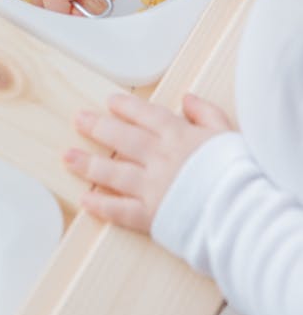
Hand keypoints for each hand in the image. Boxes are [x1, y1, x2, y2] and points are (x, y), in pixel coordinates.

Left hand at [64, 93, 232, 232]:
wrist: (246, 212)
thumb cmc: (242, 174)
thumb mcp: (229, 135)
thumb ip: (207, 114)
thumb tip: (187, 99)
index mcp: (180, 137)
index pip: (146, 115)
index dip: (126, 107)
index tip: (110, 101)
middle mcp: (160, 158)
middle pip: (121, 138)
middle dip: (97, 127)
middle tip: (78, 120)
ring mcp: (152, 186)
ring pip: (112, 171)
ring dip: (88, 164)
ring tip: (67, 157)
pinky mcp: (150, 214)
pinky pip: (119, 210)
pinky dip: (101, 205)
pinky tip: (85, 199)